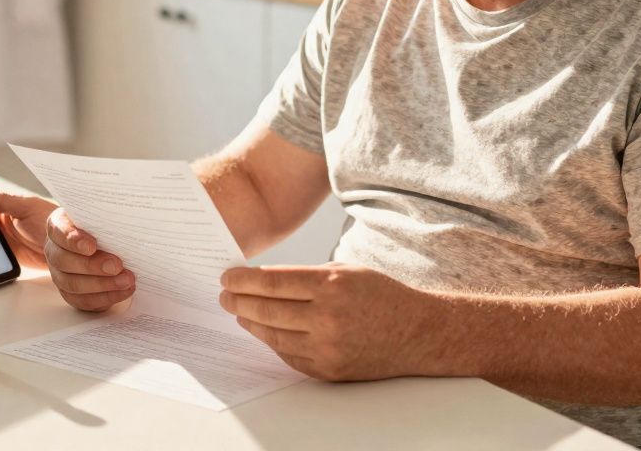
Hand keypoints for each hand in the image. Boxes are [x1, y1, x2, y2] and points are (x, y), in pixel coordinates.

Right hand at [0, 183, 134, 311]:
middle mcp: (55, 252)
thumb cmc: (52, 215)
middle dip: (92, 266)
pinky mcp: (74, 290)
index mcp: (52, 227)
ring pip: (77, 285)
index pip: (59, 232)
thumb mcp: (38, 201)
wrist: (58, 235)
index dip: (73, 239)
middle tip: (117, 264)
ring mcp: (63, 273)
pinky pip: (85, 300)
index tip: (90, 244)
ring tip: (128, 279)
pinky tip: (125, 291)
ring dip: (103, 286)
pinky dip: (105, 299)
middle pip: (67, 264)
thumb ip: (12, 199)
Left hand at [219, 263, 433, 380]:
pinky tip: (264, 331)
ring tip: (239, 313)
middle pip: (267, 310)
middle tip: (224, 296)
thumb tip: (262, 281)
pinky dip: (273, 342)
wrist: (416, 332)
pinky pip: (289, 356)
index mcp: (331, 285)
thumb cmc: (381, 295)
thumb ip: (305, 277)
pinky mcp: (329, 369)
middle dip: (238, 302)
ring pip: (273, 336)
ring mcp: (328, 347)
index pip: (272, 282)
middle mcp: (328, 317)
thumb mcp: (345, 271)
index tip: (227, 278)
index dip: (243, 281)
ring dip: (250, 323)